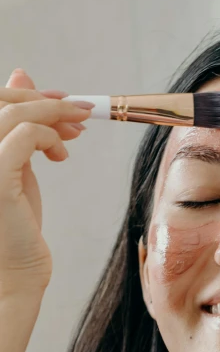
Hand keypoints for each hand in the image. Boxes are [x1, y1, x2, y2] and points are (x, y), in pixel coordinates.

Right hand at [0, 68, 91, 297]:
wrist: (14, 274)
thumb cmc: (14, 226)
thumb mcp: (17, 166)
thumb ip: (16, 128)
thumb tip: (22, 77)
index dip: (27, 93)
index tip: (63, 102)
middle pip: (0, 101)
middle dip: (43, 100)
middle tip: (79, 112)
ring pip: (13, 115)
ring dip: (53, 115)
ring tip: (77, 132)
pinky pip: (23, 137)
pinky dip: (49, 137)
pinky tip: (60, 155)